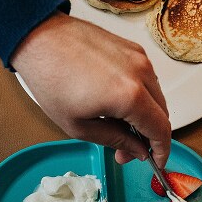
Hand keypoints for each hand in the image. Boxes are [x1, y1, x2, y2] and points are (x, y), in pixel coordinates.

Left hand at [12, 11, 170, 167]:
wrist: (38, 40)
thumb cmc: (51, 79)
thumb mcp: (80, 126)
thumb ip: (116, 141)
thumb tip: (137, 151)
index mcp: (129, 96)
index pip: (161, 130)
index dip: (162, 151)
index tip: (156, 161)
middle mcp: (140, 73)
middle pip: (163, 114)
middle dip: (149, 137)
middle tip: (127, 150)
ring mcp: (139, 58)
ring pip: (157, 97)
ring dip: (145, 116)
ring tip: (118, 126)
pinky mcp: (133, 49)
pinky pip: (147, 79)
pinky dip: (140, 96)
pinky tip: (117, 104)